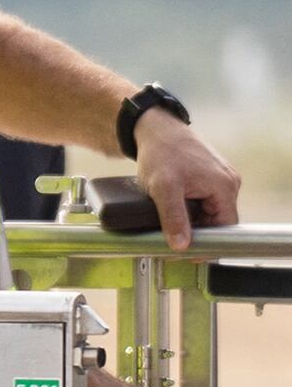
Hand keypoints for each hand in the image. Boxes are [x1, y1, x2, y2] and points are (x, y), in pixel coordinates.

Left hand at [133, 112, 240, 252]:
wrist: (157, 131)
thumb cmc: (162, 154)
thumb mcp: (163, 189)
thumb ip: (173, 218)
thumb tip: (182, 245)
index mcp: (225, 187)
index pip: (226, 226)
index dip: (209, 243)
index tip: (189, 254)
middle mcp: (228, 183)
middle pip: (218, 221)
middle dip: (198, 234)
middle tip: (174, 244)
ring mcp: (220, 179)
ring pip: (210, 212)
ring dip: (193, 222)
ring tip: (170, 229)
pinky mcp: (209, 177)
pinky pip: (205, 202)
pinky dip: (191, 211)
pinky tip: (174, 214)